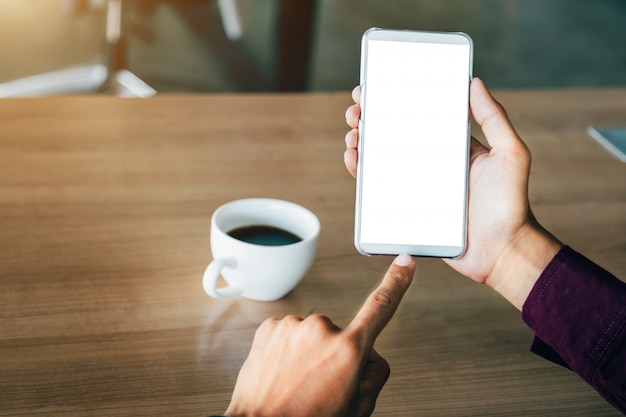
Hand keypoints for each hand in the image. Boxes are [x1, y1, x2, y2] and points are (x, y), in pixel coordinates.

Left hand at [224, 254, 415, 416]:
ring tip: (298, 383)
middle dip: (337, 355)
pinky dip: (288, 350)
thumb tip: (370, 356)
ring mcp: (293, 326)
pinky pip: (290, 335)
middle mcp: (321, 330)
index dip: (397, 282)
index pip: (380, 307)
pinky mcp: (271, 326)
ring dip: (309, 354)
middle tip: (321, 386)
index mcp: (348, 350)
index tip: (405, 263)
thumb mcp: (358, 407)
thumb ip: (374, 374)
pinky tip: (283, 372)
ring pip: (313, 336)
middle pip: (342, 335)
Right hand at [345, 78, 561, 309]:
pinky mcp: (406, 208)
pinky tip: (354, 160)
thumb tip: (474, 82)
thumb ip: (494, 118)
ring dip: (361, 142)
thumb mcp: (510, 154)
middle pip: (393, 135)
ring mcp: (416, 185)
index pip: (418, 117)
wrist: (501, 252)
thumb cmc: (510, 205)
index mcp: (451, 146)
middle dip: (370, 118)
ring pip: (380, 159)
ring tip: (354, 134)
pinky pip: (378, 188)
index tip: (376, 89)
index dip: (395, 102)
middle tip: (357, 110)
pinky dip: (361, 172)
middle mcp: (431, 163)